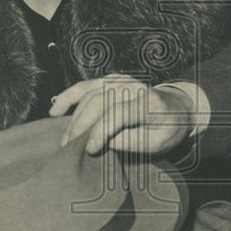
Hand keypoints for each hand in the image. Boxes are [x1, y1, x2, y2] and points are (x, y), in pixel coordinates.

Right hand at [48, 75, 195, 154]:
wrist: (175, 109)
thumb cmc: (167, 129)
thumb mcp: (159, 142)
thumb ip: (135, 141)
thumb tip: (108, 142)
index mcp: (147, 102)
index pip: (118, 113)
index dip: (101, 132)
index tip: (90, 150)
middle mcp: (132, 86)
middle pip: (98, 102)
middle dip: (81, 126)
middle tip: (69, 148)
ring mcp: (119, 80)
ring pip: (88, 94)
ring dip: (73, 117)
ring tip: (64, 139)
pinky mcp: (109, 80)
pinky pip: (85, 86)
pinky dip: (68, 97)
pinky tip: (55, 110)